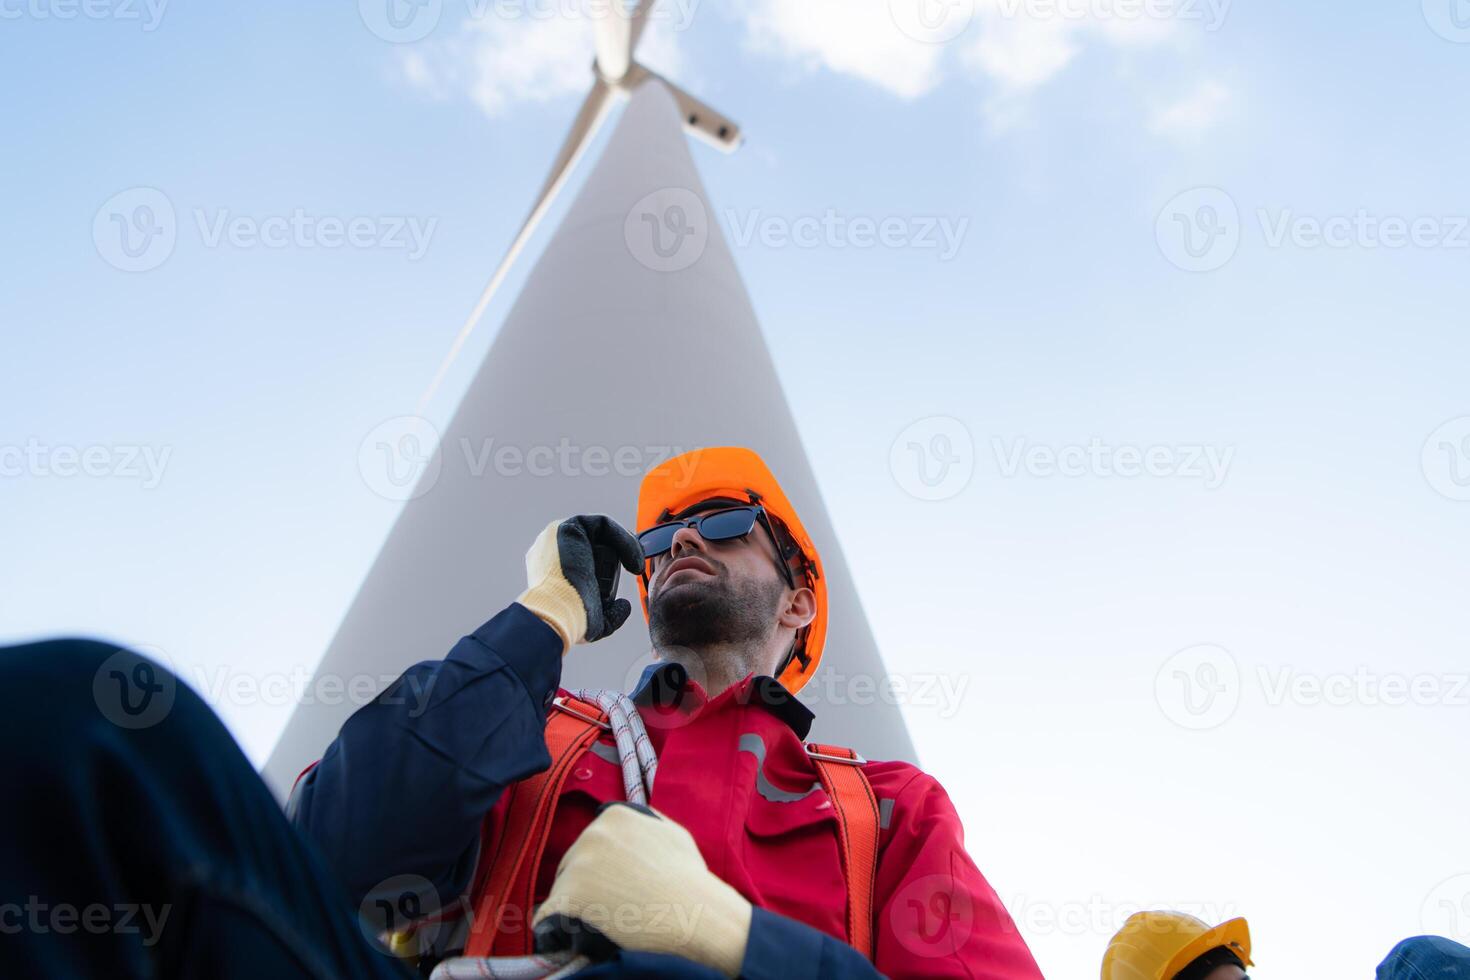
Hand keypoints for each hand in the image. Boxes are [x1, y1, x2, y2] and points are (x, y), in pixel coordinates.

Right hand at [517, 515, 643, 652]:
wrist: (559, 612)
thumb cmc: (571, 620)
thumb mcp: (593, 622)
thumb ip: (609, 614)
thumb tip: (624, 605)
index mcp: (552, 570)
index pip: (583, 557)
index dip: (609, 562)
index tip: (629, 572)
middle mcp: (551, 550)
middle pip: (592, 542)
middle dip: (618, 552)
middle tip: (635, 566)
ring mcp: (556, 537)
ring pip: (599, 532)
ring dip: (624, 545)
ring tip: (636, 565)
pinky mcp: (567, 527)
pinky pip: (603, 524)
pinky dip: (623, 540)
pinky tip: (632, 559)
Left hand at [533, 804, 752, 976]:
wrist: (695, 913)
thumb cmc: (690, 879)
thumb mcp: (672, 834)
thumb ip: (645, 823)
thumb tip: (623, 820)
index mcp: (614, 817)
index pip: (592, 843)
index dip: (601, 869)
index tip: (615, 886)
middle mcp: (591, 834)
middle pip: (572, 864)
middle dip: (587, 886)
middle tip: (612, 908)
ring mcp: (578, 865)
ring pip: (561, 890)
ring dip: (576, 908)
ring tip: (603, 923)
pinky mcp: (568, 897)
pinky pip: (546, 917)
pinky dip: (554, 931)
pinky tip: (567, 939)